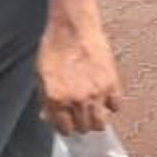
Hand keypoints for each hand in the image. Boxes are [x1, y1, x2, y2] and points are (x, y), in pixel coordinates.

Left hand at [39, 18, 122, 135]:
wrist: (71, 26)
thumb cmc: (54, 46)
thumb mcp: (41, 74)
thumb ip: (45, 99)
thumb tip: (47, 116)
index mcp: (56, 99)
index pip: (65, 129)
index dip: (65, 127)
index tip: (67, 123)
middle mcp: (76, 100)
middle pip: (84, 129)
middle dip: (81, 124)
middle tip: (80, 115)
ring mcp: (96, 94)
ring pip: (101, 123)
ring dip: (96, 119)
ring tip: (93, 110)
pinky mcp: (111, 84)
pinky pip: (116, 106)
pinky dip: (111, 105)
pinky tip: (104, 97)